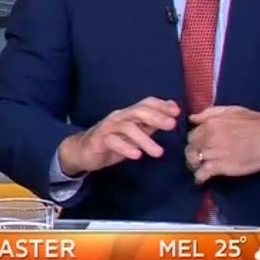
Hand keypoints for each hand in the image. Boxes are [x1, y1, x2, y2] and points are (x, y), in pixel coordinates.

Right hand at [59, 97, 179, 175]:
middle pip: (138, 112)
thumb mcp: (134, 134)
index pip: (146, 103)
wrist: (82, 151)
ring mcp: (108, 127)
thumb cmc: (111, 142)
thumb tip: (170, 116)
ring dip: (145, 139)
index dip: (161, 105)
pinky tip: (137, 155)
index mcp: (128, 114)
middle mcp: (119, 117)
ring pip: (128, 128)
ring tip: (159, 152)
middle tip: (172, 125)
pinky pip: (113, 142)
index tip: (177, 111)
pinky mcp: (99, 140)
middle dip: (156, 117)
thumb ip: (149, 125)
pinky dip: (126, 148)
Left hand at [185, 106, 259, 183]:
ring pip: (193, 161)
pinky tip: (201, 180)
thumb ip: (209, 113)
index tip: (199, 145)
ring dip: (194, 165)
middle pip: (190, 148)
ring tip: (199, 168)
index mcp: (209, 123)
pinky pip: (202, 174)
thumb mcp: (230, 110)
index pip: (191, 134)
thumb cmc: (255, 122)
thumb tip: (192, 118)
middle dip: (192, 153)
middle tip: (198, 158)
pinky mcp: (221, 167)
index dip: (195, 141)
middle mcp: (208, 137)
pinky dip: (199, 178)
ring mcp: (213, 153)